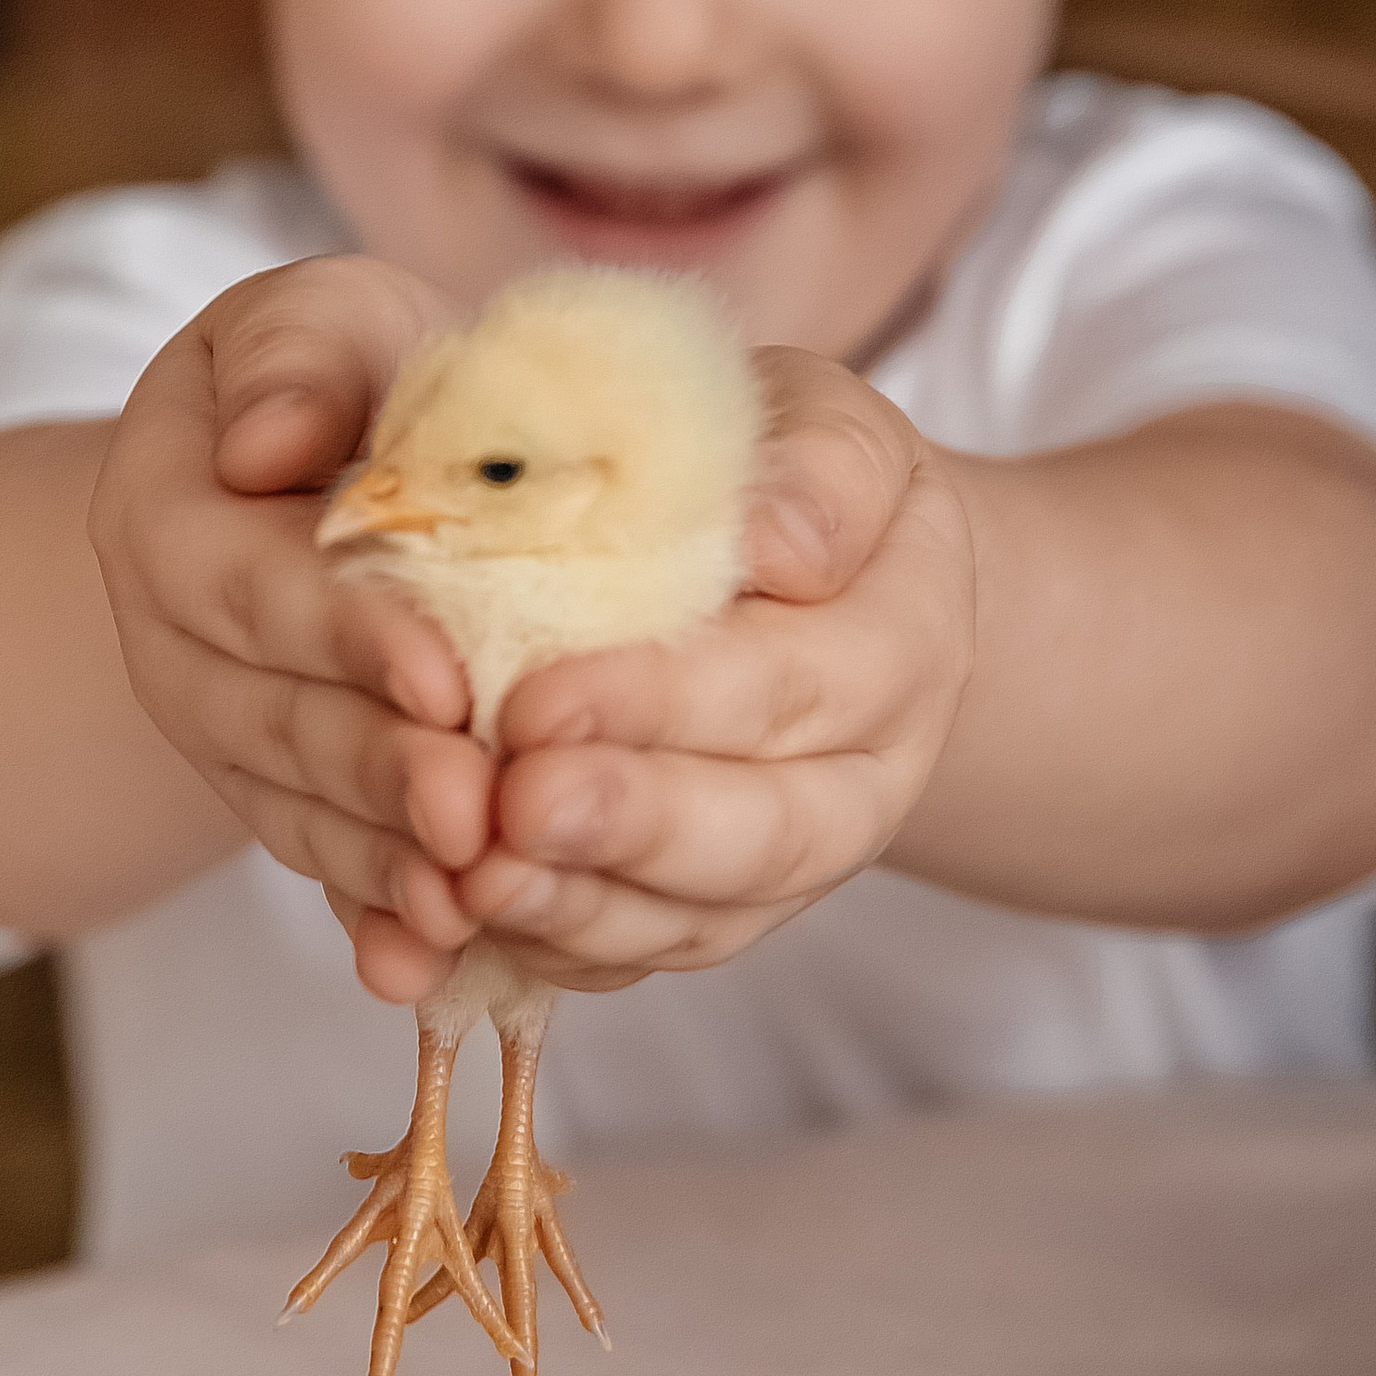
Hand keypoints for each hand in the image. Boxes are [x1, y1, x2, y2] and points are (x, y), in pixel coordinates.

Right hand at [87, 257, 500, 978]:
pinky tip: (434, 967)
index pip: (250, 584)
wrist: (335, 458)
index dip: (343, 633)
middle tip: (479, 813)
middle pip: (270, 718)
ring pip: (295, 808)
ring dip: (382, 862)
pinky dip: (375, 920)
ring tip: (474, 900)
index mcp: (163, 513)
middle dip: (376, 771)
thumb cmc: (348, 370)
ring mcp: (219, 736)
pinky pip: (321, 871)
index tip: (445, 676)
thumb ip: (299, 359)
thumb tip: (266, 444)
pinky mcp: (277, 801)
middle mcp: (171, 644)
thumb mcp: (323, 320)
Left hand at [343, 354, 976, 1000]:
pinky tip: (470, 921)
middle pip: (765, 831)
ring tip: (476, 883)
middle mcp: (871, 774)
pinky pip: (650, 953)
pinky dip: (562, 948)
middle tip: (511, 811)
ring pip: (706, 916)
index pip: (788, 686)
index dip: (664, 703)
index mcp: (905, 640)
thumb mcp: (820, 422)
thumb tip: (778, 547)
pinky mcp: (721, 906)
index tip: (537, 699)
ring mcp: (797, 859)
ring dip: (585, 909)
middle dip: (629, 825)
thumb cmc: (788, 473)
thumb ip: (814, 468)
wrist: (813, 569)